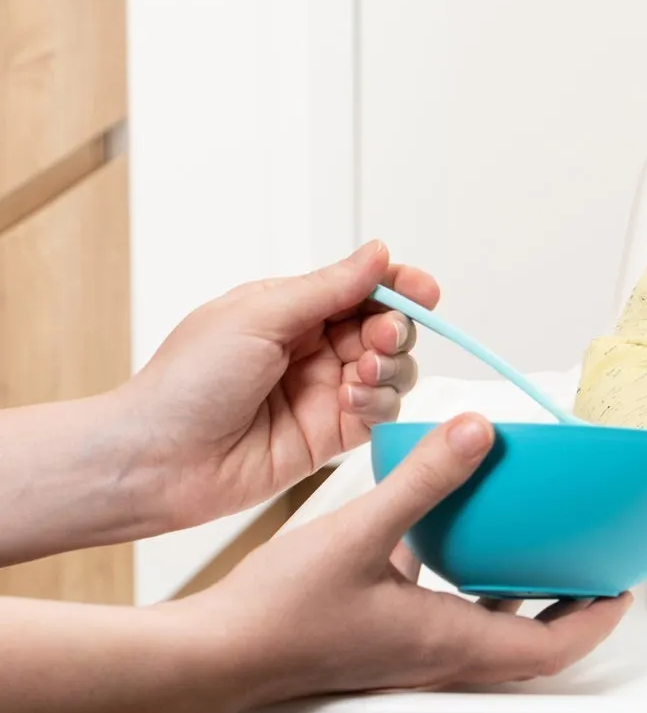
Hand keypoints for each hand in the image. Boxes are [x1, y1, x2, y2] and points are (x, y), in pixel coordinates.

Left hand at [127, 241, 437, 530]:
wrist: (157, 459)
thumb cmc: (188, 381)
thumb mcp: (258, 316)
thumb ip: (328, 287)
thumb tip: (379, 252)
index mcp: (292, 309)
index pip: (361, 288)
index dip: (398, 285)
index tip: (424, 291)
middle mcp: (313, 348)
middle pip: (386, 327)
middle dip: (396, 328)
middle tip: (382, 338)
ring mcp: (324, 391)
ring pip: (393, 370)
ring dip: (391, 366)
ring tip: (363, 373)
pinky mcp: (331, 435)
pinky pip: (380, 413)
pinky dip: (379, 403)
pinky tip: (351, 401)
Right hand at [185, 414, 631, 712]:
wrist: (213, 655)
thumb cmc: (279, 612)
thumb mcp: (362, 529)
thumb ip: (425, 478)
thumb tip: (479, 430)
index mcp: (449, 644)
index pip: (552, 648)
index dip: (597, 619)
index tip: (625, 585)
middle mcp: (437, 658)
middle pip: (531, 645)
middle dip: (573, 609)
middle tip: (597, 566)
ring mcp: (408, 655)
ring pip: (490, 632)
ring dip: (524, 598)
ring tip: (543, 549)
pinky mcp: (381, 640)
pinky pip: (448, 616)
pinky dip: (471, 587)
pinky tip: (453, 542)